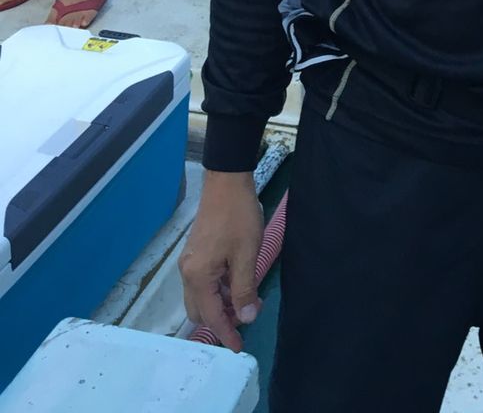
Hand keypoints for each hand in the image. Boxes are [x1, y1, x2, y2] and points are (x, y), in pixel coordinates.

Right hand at [179, 171, 263, 351]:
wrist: (226, 182)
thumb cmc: (238, 217)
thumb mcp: (246, 254)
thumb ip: (244, 288)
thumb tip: (245, 319)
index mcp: (198, 276)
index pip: (211, 316)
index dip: (226, 334)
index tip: (239, 348)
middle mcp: (188, 272)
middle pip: (200, 311)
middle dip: (221, 321)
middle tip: (246, 318)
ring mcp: (190, 262)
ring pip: (201, 297)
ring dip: (221, 304)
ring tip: (247, 301)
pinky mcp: (196, 253)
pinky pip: (204, 282)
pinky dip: (219, 290)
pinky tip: (237, 283)